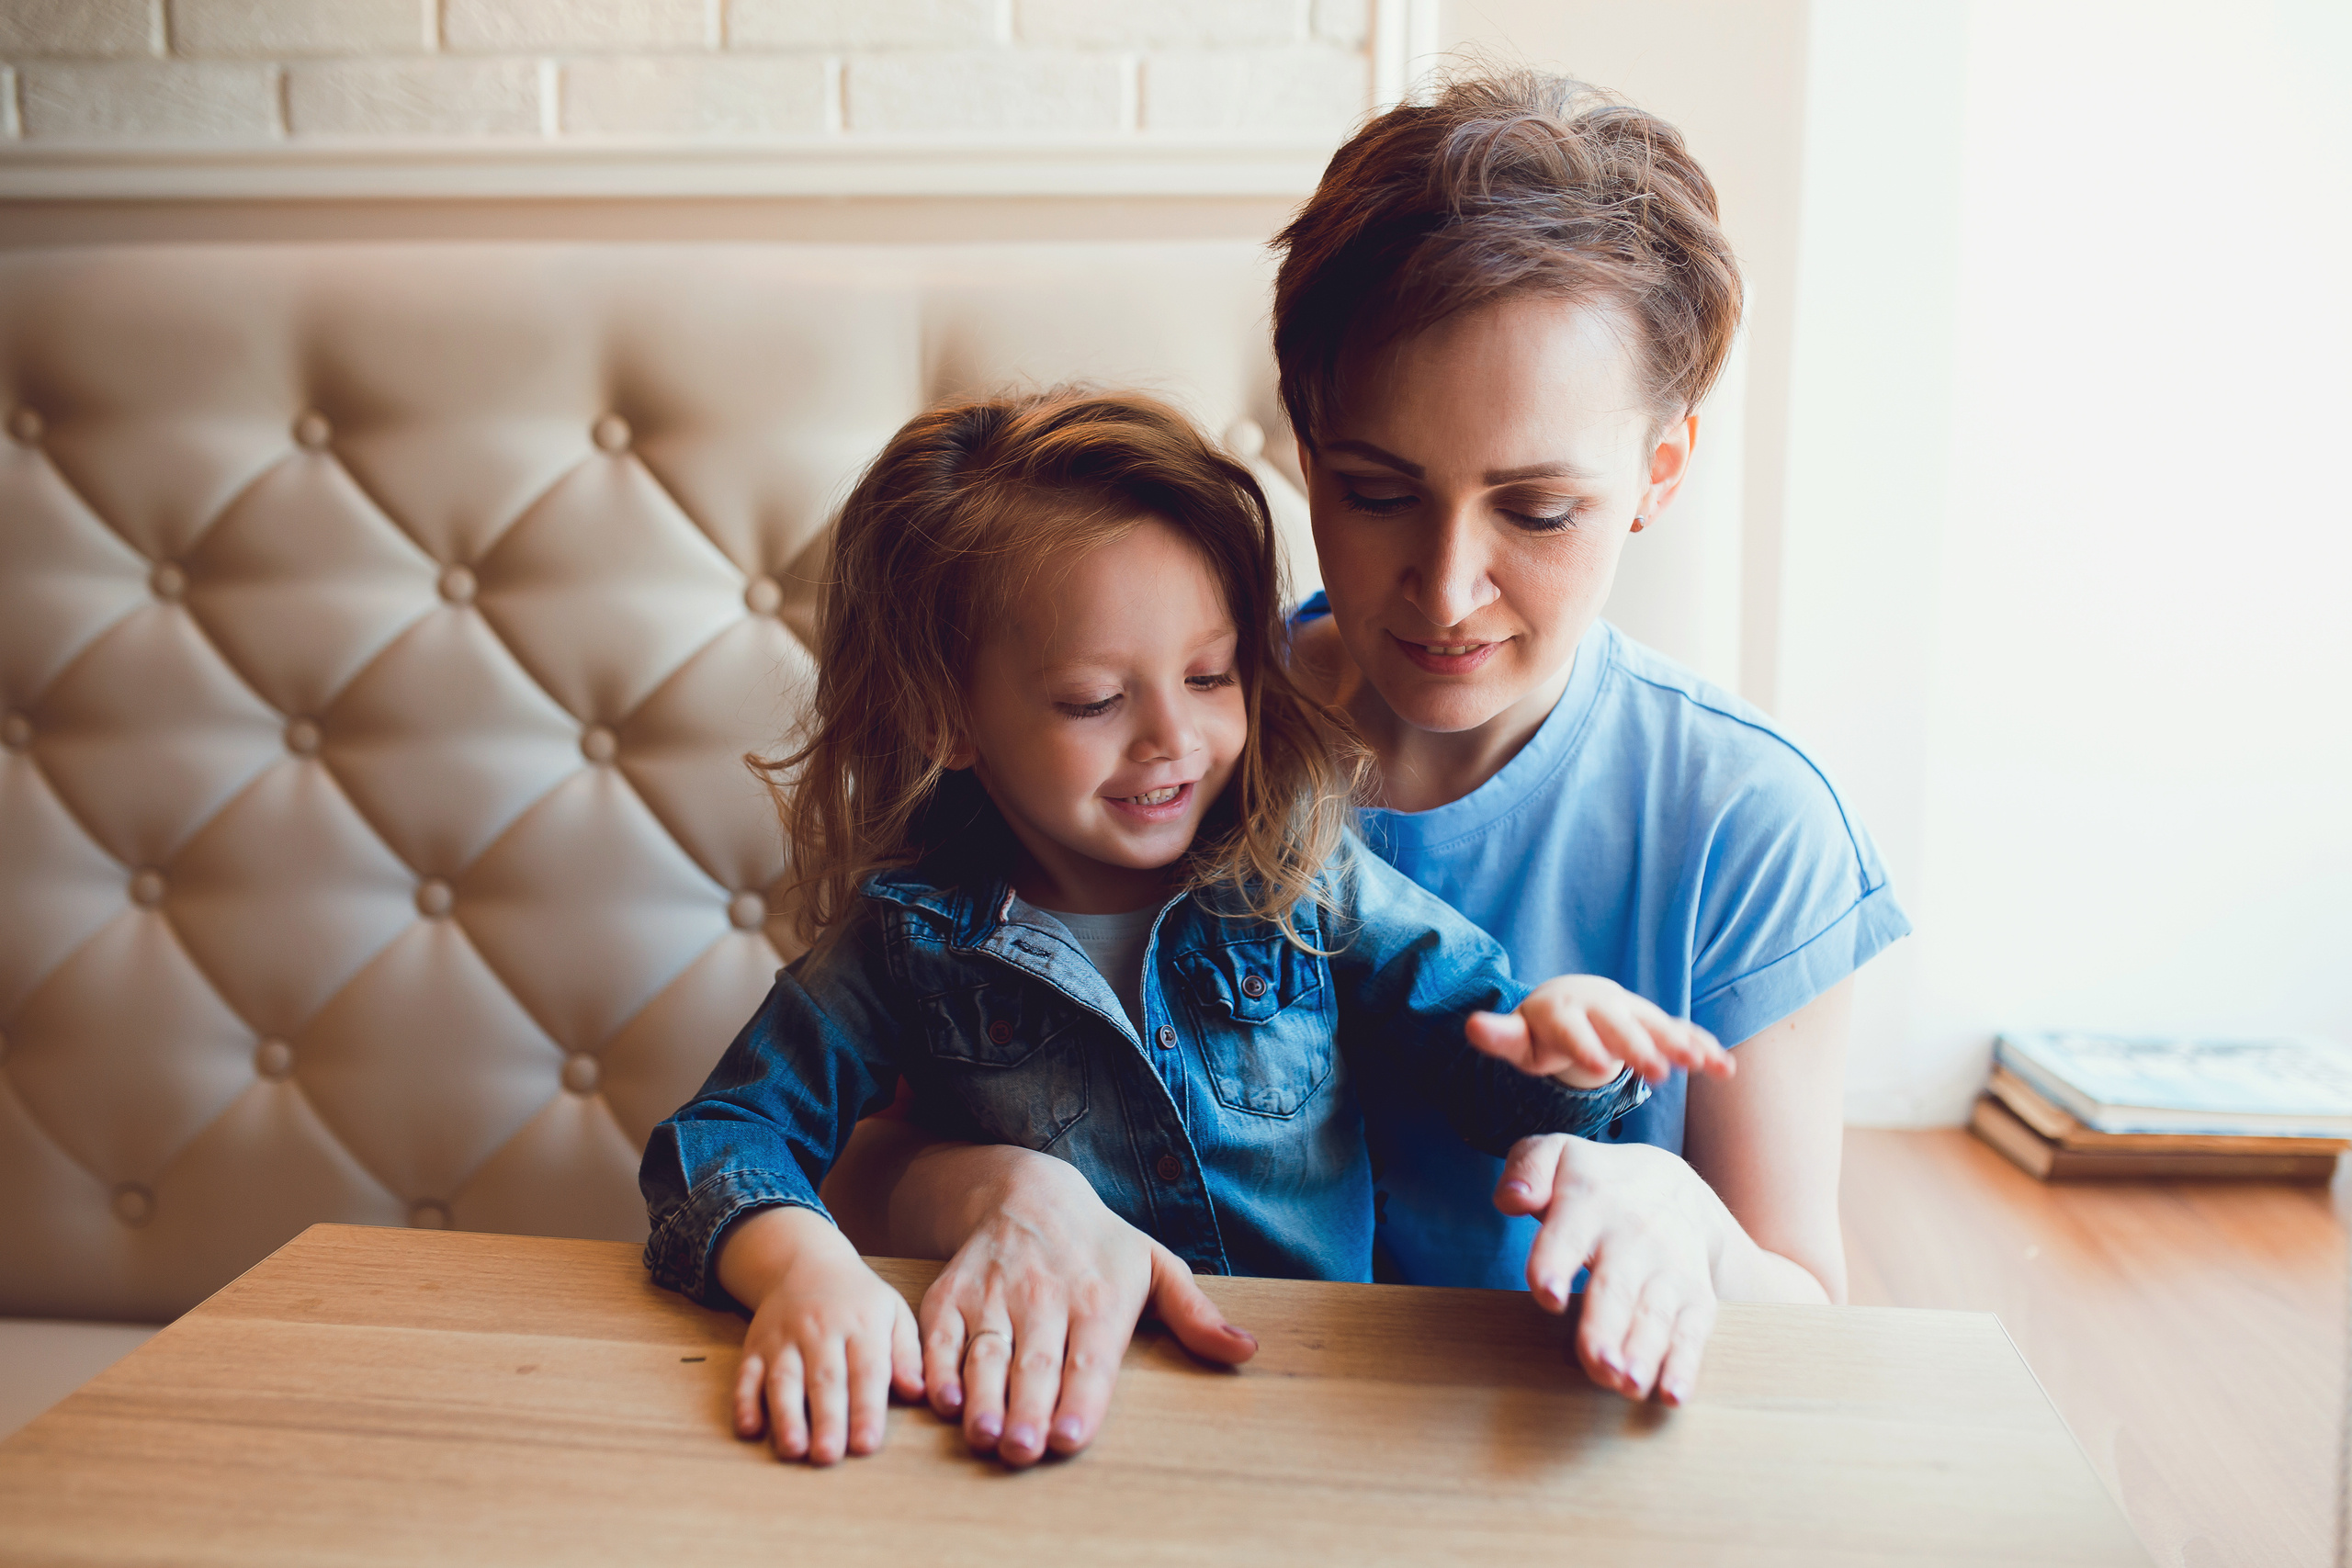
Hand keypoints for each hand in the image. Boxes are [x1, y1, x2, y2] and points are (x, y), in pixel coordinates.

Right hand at [718, 1206, 921, 1463]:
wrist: (808, 1262)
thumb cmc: (860, 1300)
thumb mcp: (894, 1313)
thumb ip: (908, 1354)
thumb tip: (918, 1393)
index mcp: (862, 1325)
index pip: (866, 1371)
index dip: (866, 1410)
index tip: (866, 1445)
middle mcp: (821, 1331)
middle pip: (824, 1379)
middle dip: (826, 1419)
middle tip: (828, 1457)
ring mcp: (784, 1339)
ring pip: (783, 1379)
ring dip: (786, 1415)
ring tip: (793, 1450)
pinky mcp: (756, 1346)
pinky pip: (747, 1374)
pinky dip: (744, 1402)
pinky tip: (748, 1429)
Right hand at [910, 1149, 1256, 1465]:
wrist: (1028, 1192)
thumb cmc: (1101, 1246)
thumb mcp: (1157, 1267)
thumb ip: (1197, 1315)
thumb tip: (1246, 1350)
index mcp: (1099, 1299)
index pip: (1090, 1358)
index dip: (1079, 1401)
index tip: (1070, 1438)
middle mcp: (1045, 1297)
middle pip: (1035, 1362)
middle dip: (1027, 1409)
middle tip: (1024, 1450)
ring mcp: (994, 1296)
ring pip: (986, 1352)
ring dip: (982, 1396)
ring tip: (983, 1436)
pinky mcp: (952, 1295)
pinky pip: (940, 1336)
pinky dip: (937, 1368)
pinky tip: (941, 1401)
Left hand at [1467, 975, 1732, 1088]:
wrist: (1573, 1001)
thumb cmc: (1541, 1031)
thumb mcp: (1520, 1038)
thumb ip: (1500, 1035)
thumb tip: (1471, 1025)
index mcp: (1563, 1010)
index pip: (1573, 1027)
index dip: (1585, 1043)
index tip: (1599, 1064)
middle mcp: (1601, 1006)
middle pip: (1620, 1025)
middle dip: (1638, 1046)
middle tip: (1655, 1072)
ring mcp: (1632, 1013)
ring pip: (1657, 1025)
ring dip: (1679, 1043)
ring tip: (1701, 1065)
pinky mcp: (1655, 1024)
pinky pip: (1681, 1032)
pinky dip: (1702, 1047)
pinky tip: (1724, 1068)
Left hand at [1494, 1134, 1731, 1405]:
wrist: (1675, 1187)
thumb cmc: (1595, 1181)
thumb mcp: (1557, 1155)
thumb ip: (1526, 1168)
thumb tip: (1510, 1198)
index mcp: (1589, 1199)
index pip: (1568, 1234)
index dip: (1556, 1262)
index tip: (1548, 1295)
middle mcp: (1632, 1235)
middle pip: (1616, 1286)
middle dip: (1605, 1327)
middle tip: (1598, 1365)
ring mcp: (1667, 1267)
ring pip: (1655, 1314)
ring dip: (1643, 1352)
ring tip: (1626, 1383)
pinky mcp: (1695, 1295)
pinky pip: (1693, 1331)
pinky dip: (1685, 1364)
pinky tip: (1672, 1394)